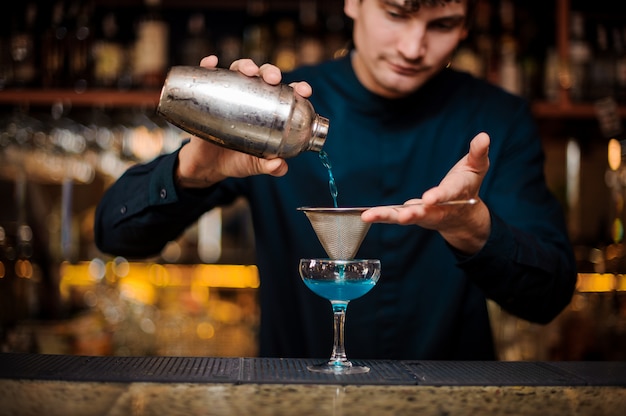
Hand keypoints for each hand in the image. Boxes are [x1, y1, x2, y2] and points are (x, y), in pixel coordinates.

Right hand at [175, 56, 310, 187]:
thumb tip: (280, 166)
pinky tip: (211, 64)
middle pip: (263, 76)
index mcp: (269, 111)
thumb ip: (268, 167)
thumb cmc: (236, 160)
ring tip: (247, 71)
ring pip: (239, 71)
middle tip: (273, 79)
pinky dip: (208, 67)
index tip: (304, 91)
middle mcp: (251, 97)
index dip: (298, 88)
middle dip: (271, 72)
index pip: (287, 94)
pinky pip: (207, 76)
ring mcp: (230, 94)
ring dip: (245, 65)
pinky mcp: (208, 96)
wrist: (207, 165)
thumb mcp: (254, 165)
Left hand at [361, 132, 491, 253]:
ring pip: (404, 217)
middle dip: (413, 214)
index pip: (447, 195)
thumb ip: (478, 153)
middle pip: (424, 212)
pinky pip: (394, 215)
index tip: (430, 199)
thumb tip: (484, 136)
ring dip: (387, 216)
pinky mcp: (410, 214)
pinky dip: (381, 215)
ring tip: (370, 216)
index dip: (439, 196)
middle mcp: (438, 208)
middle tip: (403, 216)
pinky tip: (366, 215)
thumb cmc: (468, 186)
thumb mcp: (477, 167)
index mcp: (455, 194)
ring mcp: (423, 213)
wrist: (462, 215)